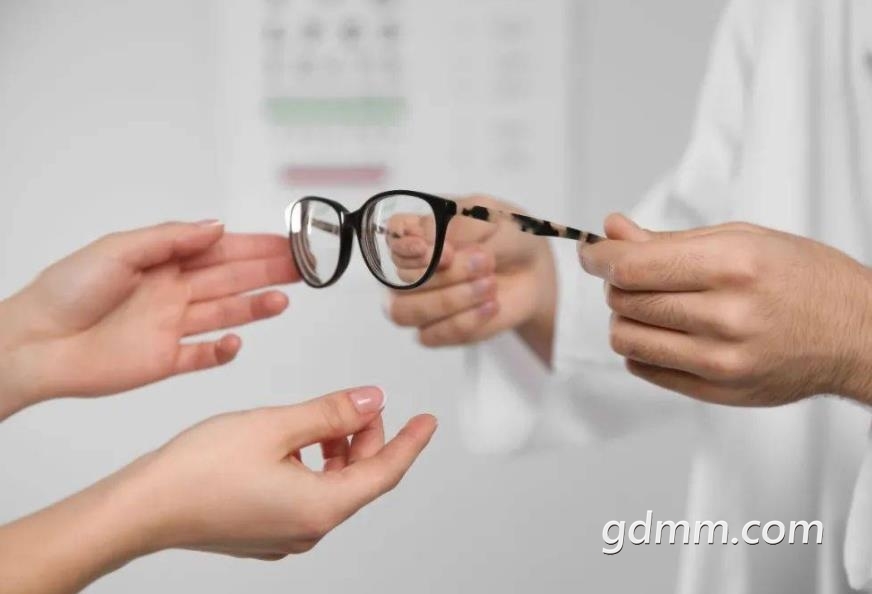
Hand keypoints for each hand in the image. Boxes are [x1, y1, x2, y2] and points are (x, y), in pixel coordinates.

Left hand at [0, 221, 298, 417]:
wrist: (36, 344)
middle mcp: (173, 293)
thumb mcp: (119, 250)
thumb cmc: (66, 292)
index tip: (288, 242)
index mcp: (163, 262)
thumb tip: (216, 227)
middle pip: (232, 280)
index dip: (256, 246)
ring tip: (284, 300)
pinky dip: (223, 351)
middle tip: (303, 268)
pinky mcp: (165, 360)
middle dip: (269, 271)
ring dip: (256, 307)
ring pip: (226, 314)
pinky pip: (203, 356)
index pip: (221, 251)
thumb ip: (171, 240)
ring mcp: (171, 327)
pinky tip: (237, 342)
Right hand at [0, 387, 436, 592]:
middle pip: (359, 479)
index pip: (386, 473)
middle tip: (362, 403)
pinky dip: (313, 465)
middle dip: (367, 438)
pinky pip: (307, 494)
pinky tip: (295, 441)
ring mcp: (285, 534)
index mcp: (321, 506)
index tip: (428, 422)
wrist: (143, 507)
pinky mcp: (264, 530)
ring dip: (337, 449)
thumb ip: (331, 413)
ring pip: (332, 485)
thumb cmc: (198, 470)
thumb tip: (371, 401)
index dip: (411, 442)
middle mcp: (308, 528)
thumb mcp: (277, 426)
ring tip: (324, 417)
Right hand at [385, 195, 557, 361]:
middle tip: (485, 260)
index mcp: (418, 231)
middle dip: (447, 273)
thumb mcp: (494, 216)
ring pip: (405, 311)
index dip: (407, 247)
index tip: (446, 250)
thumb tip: (432, 243)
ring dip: (448, 300)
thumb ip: (461, 224)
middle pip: (402, 277)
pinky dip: (463, 322)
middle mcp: (411, 267)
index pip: (391, 238)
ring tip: (489, 284)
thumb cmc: (509, 237)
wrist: (535, 271)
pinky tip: (491, 305)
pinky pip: (430, 336)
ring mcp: (419, 301)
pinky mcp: (436, 330)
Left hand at [581, 215, 871, 405]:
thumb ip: (669, 241)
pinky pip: (645, 370)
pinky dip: (642, 349)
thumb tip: (611, 231)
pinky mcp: (718, 391)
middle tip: (631, 276)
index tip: (591, 253)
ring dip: (625, 319)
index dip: (599, 258)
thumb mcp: (744, 239)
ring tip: (649, 306)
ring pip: (627, 340)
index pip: (632, 267)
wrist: (859, 335)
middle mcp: (725, 316)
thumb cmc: (805, 278)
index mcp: (732, 266)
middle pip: (625, 302)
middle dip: (615, 284)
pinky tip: (666, 334)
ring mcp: (721, 361)